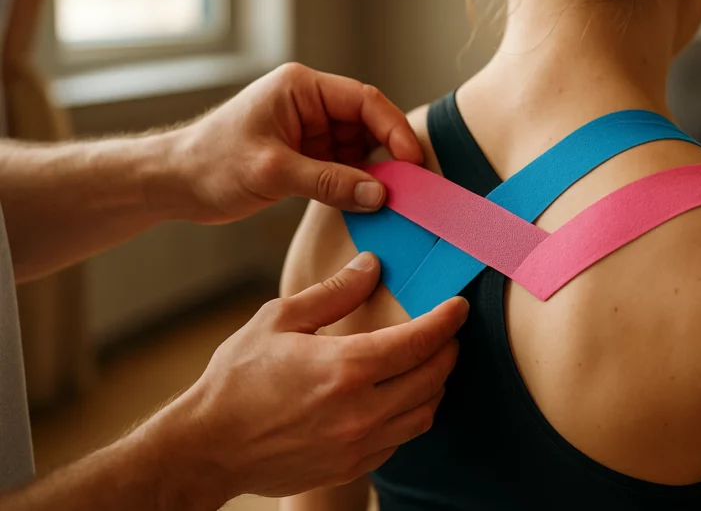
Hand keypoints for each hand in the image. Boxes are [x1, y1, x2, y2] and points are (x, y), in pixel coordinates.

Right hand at [139, 252, 465, 503]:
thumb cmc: (237, 379)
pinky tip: (399, 397)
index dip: (447, 320)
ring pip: (424, 414)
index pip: (419, 341)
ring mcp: (358, 445)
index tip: (460, 306)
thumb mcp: (279, 320)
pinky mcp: (352, 466)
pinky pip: (400, 438)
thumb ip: (333, 292)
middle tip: (448, 332)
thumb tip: (370, 266)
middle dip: (448, 350)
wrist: (208, 447)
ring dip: (435, 385)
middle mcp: (361, 411)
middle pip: (432, 378)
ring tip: (428, 363)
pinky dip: (411, 414)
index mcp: (345, 368)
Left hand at [164, 63, 423, 222]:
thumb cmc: (211, 164)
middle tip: (409, 186)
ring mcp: (308, 131)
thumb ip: (329, 182)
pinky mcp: (305, 156)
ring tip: (390, 199)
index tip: (412, 161)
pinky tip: (367, 204)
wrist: (175, 183)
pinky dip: (356, 185)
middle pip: (367, 124)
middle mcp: (309, 104)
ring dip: (374, 173)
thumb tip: (380, 195)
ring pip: (359, 149)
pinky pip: (343, 168)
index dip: (393, 129)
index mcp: (301, 88)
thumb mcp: (273, 172)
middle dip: (388, 154)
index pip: (363, 100)